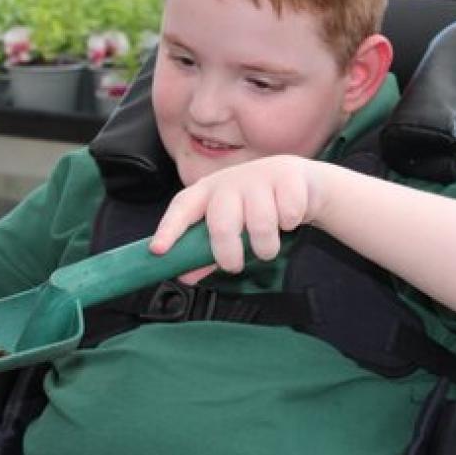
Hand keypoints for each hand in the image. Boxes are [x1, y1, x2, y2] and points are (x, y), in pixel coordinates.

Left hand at [150, 156, 324, 272]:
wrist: (296, 181)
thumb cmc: (254, 207)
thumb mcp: (229, 226)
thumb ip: (206, 252)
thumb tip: (185, 277)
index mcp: (207, 192)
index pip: (181, 208)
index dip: (169, 229)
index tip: (159, 250)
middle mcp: (229, 182)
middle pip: (221, 223)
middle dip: (228, 253)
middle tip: (234, 266)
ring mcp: (259, 177)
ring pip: (260, 224)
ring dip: (266, 246)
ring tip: (267, 247)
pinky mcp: (288, 178)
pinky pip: (288, 214)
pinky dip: (289, 225)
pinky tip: (288, 221)